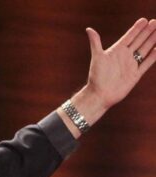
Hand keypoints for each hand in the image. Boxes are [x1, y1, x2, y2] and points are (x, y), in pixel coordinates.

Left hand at [59, 18, 154, 137]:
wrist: (100, 94)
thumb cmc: (96, 76)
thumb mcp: (97, 57)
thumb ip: (95, 42)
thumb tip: (89, 29)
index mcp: (116, 51)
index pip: (129, 37)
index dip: (136, 29)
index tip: (144, 20)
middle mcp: (125, 56)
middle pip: (139, 41)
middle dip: (147, 32)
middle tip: (155, 22)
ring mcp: (131, 65)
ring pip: (145, 50)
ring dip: (152, 41)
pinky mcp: (136, 74)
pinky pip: (147, 63)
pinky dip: (154, 56)